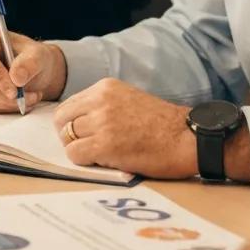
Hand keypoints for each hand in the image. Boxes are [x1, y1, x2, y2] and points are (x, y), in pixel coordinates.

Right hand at [0, 24, 66, 111]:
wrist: (31, 70)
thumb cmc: (32, 57)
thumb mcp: (38, 55)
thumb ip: (30, 63)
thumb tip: (17, 78)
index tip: (15, 90)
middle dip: (2, 95)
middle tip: (24, 99)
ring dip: (6, 103)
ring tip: (29, 98)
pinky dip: (3, 107)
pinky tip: (18, 101)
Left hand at [53, 79, 195, 177]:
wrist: (188, 138)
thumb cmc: (162, 125)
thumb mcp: (128, 100)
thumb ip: (103, 105)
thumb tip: (76, 122)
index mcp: (104, 87)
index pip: (68, 105)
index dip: (71, 123)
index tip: (83, 135)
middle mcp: (100, 100)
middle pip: (61, 120)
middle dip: (69, 136)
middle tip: (86, 148)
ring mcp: (102, 122)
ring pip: (67, 138)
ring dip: (79, 149)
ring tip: (100, 155)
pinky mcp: (105, 145)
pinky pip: (75, 154)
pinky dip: (84, 162)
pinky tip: (104, 162)